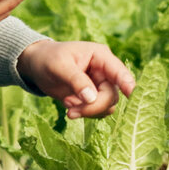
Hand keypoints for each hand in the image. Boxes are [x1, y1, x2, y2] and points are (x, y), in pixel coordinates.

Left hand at [16, 40, 135, 119]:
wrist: (37, 66)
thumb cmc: (48, 58)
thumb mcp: (59, 66)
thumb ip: (76, 80)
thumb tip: (92, 98)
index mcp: (101, 57)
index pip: (119, 72)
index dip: (127, 84)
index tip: (131, 94)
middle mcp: (105, 72)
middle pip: (112, 96)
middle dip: (93, 106)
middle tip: (70, 110)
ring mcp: (100, 85)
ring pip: (106, 106)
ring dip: (87, 111)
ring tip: (67, 104)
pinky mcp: (93, 97)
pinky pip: (97, 111)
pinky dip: (83, 112)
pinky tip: (68, 105)